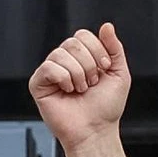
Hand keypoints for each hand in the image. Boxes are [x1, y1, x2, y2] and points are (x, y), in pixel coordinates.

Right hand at [28, 23, 131, 156]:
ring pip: (61, 54)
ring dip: (78, 74)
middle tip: (91, 83)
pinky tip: (68, 91)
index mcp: (81, 57)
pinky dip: (64, 78)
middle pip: (72, 42)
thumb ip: (114, 48)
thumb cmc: (106, 108)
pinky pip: (49, 67)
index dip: (97, 50)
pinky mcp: (38, 84)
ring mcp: (51, 72)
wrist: (96, 130)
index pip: (83, 35)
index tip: (104, 70)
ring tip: (80, 90)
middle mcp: (65, 62)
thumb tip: (106, 26)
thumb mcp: (119, 73)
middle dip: (89, 64)